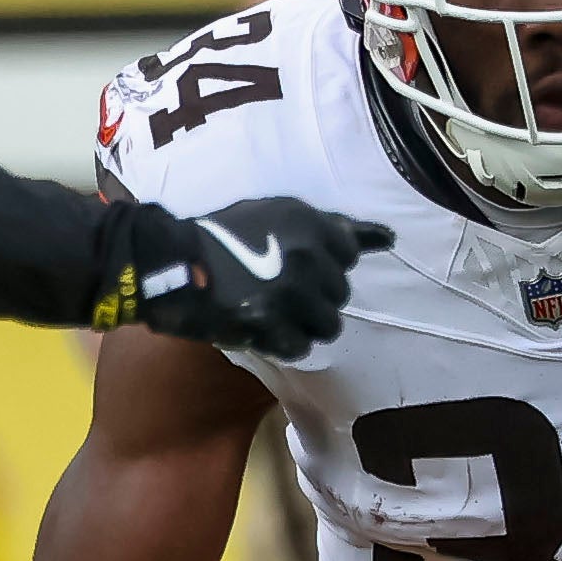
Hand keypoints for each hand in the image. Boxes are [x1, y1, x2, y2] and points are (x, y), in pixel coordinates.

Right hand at [95, 197, 388, 362]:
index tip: (300, 263)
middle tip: (279, 290)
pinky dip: (283, 343)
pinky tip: (263, 329)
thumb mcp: (279, 213)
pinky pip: (300, 347)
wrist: (171, 262)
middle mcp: (307, 255)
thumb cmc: (224, 235)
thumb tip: (390, 237)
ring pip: (328, 325)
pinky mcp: (270, 324)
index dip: (325, 262)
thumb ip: (335, 226)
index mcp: (310, 222)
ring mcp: (290, 292)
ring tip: (275, 314)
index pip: (349, 253)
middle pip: (339, 293)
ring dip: (303, 324)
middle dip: (314, 296)